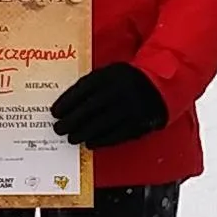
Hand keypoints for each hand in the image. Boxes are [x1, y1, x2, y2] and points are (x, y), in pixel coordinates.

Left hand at [47, 63, 169, 149]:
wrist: (162, 86)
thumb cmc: (127, 81)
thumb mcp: (111, 73)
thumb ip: (93, 84)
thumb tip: (66, 104)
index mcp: (111, 74)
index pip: (83, 88)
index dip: (66, 101)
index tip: (54, 112)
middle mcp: (120, 90)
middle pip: (90, 107)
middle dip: (71, 120)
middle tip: (58, 128)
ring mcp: (130, 107)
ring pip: (101, 123)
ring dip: (83, 132)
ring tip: (70, 138)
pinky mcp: (139, 122)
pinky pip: (116, 134)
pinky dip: (101, 140)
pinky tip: (89, 143)